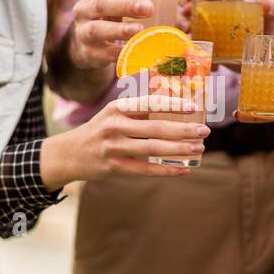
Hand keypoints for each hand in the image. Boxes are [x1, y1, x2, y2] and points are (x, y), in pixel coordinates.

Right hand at [40, 94, 209, 185]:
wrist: (69, 154)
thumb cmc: (99, 131)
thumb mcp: (113, 115)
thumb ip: (139, 112)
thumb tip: (174, 107)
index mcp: (117, 108)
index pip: (150, 103)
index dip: (173, 105)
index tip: (194, 107)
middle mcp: (114, 125)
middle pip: (155, 127)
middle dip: (183, 130)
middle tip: (204, 131)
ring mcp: (114, 147)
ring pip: (153, 148)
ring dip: (179, 149)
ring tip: (198, 149)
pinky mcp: (114, 167)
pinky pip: (145, 169)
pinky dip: (166, 169)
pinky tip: (183, 170)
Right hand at [69, 0, 153, 69]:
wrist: (87, 45)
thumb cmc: (112, 15)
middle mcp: (84, 7)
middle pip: (101, 4)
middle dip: (125, 6)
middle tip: (149, 8)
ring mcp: (84, 31)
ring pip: (98, 29)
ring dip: (120, 30)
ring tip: (140, 29)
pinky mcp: (89, 52)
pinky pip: (104, 53)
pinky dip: (120, 52)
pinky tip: (135, 50)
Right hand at [176, 0, 273, 71]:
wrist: (270, 55)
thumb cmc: (270, 30)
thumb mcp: (272, 18)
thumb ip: (272, 8)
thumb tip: (266, 4)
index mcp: (228, 2)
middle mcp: (217, 15)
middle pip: (195, 8)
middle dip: (185, 9)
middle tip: (185, 14)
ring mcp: (212, 32)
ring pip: (191, 26)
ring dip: (184, 29)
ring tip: (187, 33)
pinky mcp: (212, 48)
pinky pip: (198, 48)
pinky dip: (197, 53)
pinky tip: (203, 59)